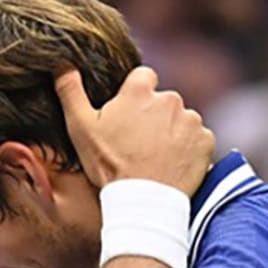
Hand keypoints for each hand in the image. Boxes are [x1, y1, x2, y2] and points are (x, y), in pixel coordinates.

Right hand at [55, 66, 214, 194]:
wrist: (142, 201)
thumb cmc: (109, 165)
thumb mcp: (80, 128)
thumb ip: (70, 91)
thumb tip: (62, 65)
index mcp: (140, 91)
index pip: (143, 77)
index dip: (135, 95)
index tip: (129, 116)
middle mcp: (170, 99)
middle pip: (163, 101)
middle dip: (154, 117)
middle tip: (140, 144)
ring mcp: (191, 120)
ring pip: (182, 120)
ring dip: (173, 133)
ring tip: (157, 157)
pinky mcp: (206, 141)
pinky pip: (198, 140)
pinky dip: (190, 150)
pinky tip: (173, 165)